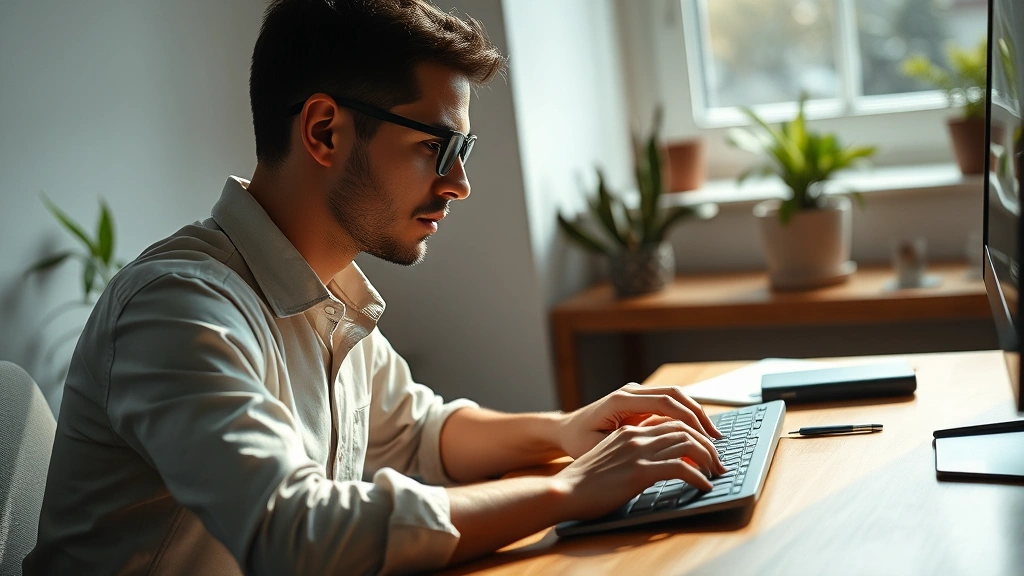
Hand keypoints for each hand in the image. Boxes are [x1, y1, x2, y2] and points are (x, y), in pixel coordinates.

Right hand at [553, 420, 723, 520]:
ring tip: (716, 472)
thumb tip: (652, 457)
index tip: (705, 444)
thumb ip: (628, 450)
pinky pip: (681, 468)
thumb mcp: (607, 455)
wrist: (564, 491)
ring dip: (708, 458)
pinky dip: (698, 476)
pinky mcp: (640, 471)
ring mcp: (638, 452)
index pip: (669, 420)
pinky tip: (703, 486)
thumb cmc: (583, 480)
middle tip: (718, 459)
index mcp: (627, 430)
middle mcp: (635, 435)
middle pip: (683, 428)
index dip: (692, 430)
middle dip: (707, 442)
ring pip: (687, 443)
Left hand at [558, 383, 721, 459]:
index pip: (665, 403)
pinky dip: (685, 415)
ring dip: (696, 414)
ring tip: (713, 437)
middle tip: (716, 440)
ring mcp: (636, 393)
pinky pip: (668, 404)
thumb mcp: (600, 448)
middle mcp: (631, 392)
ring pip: (675, 397)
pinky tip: (697, 433)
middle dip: (699, 416)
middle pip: (675, 395)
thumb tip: (662, 452)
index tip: (705, 439)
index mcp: (621, 400)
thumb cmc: (578, 442)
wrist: (565, 430)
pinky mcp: (640, 401)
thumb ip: (630, 446)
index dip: (689, 420)